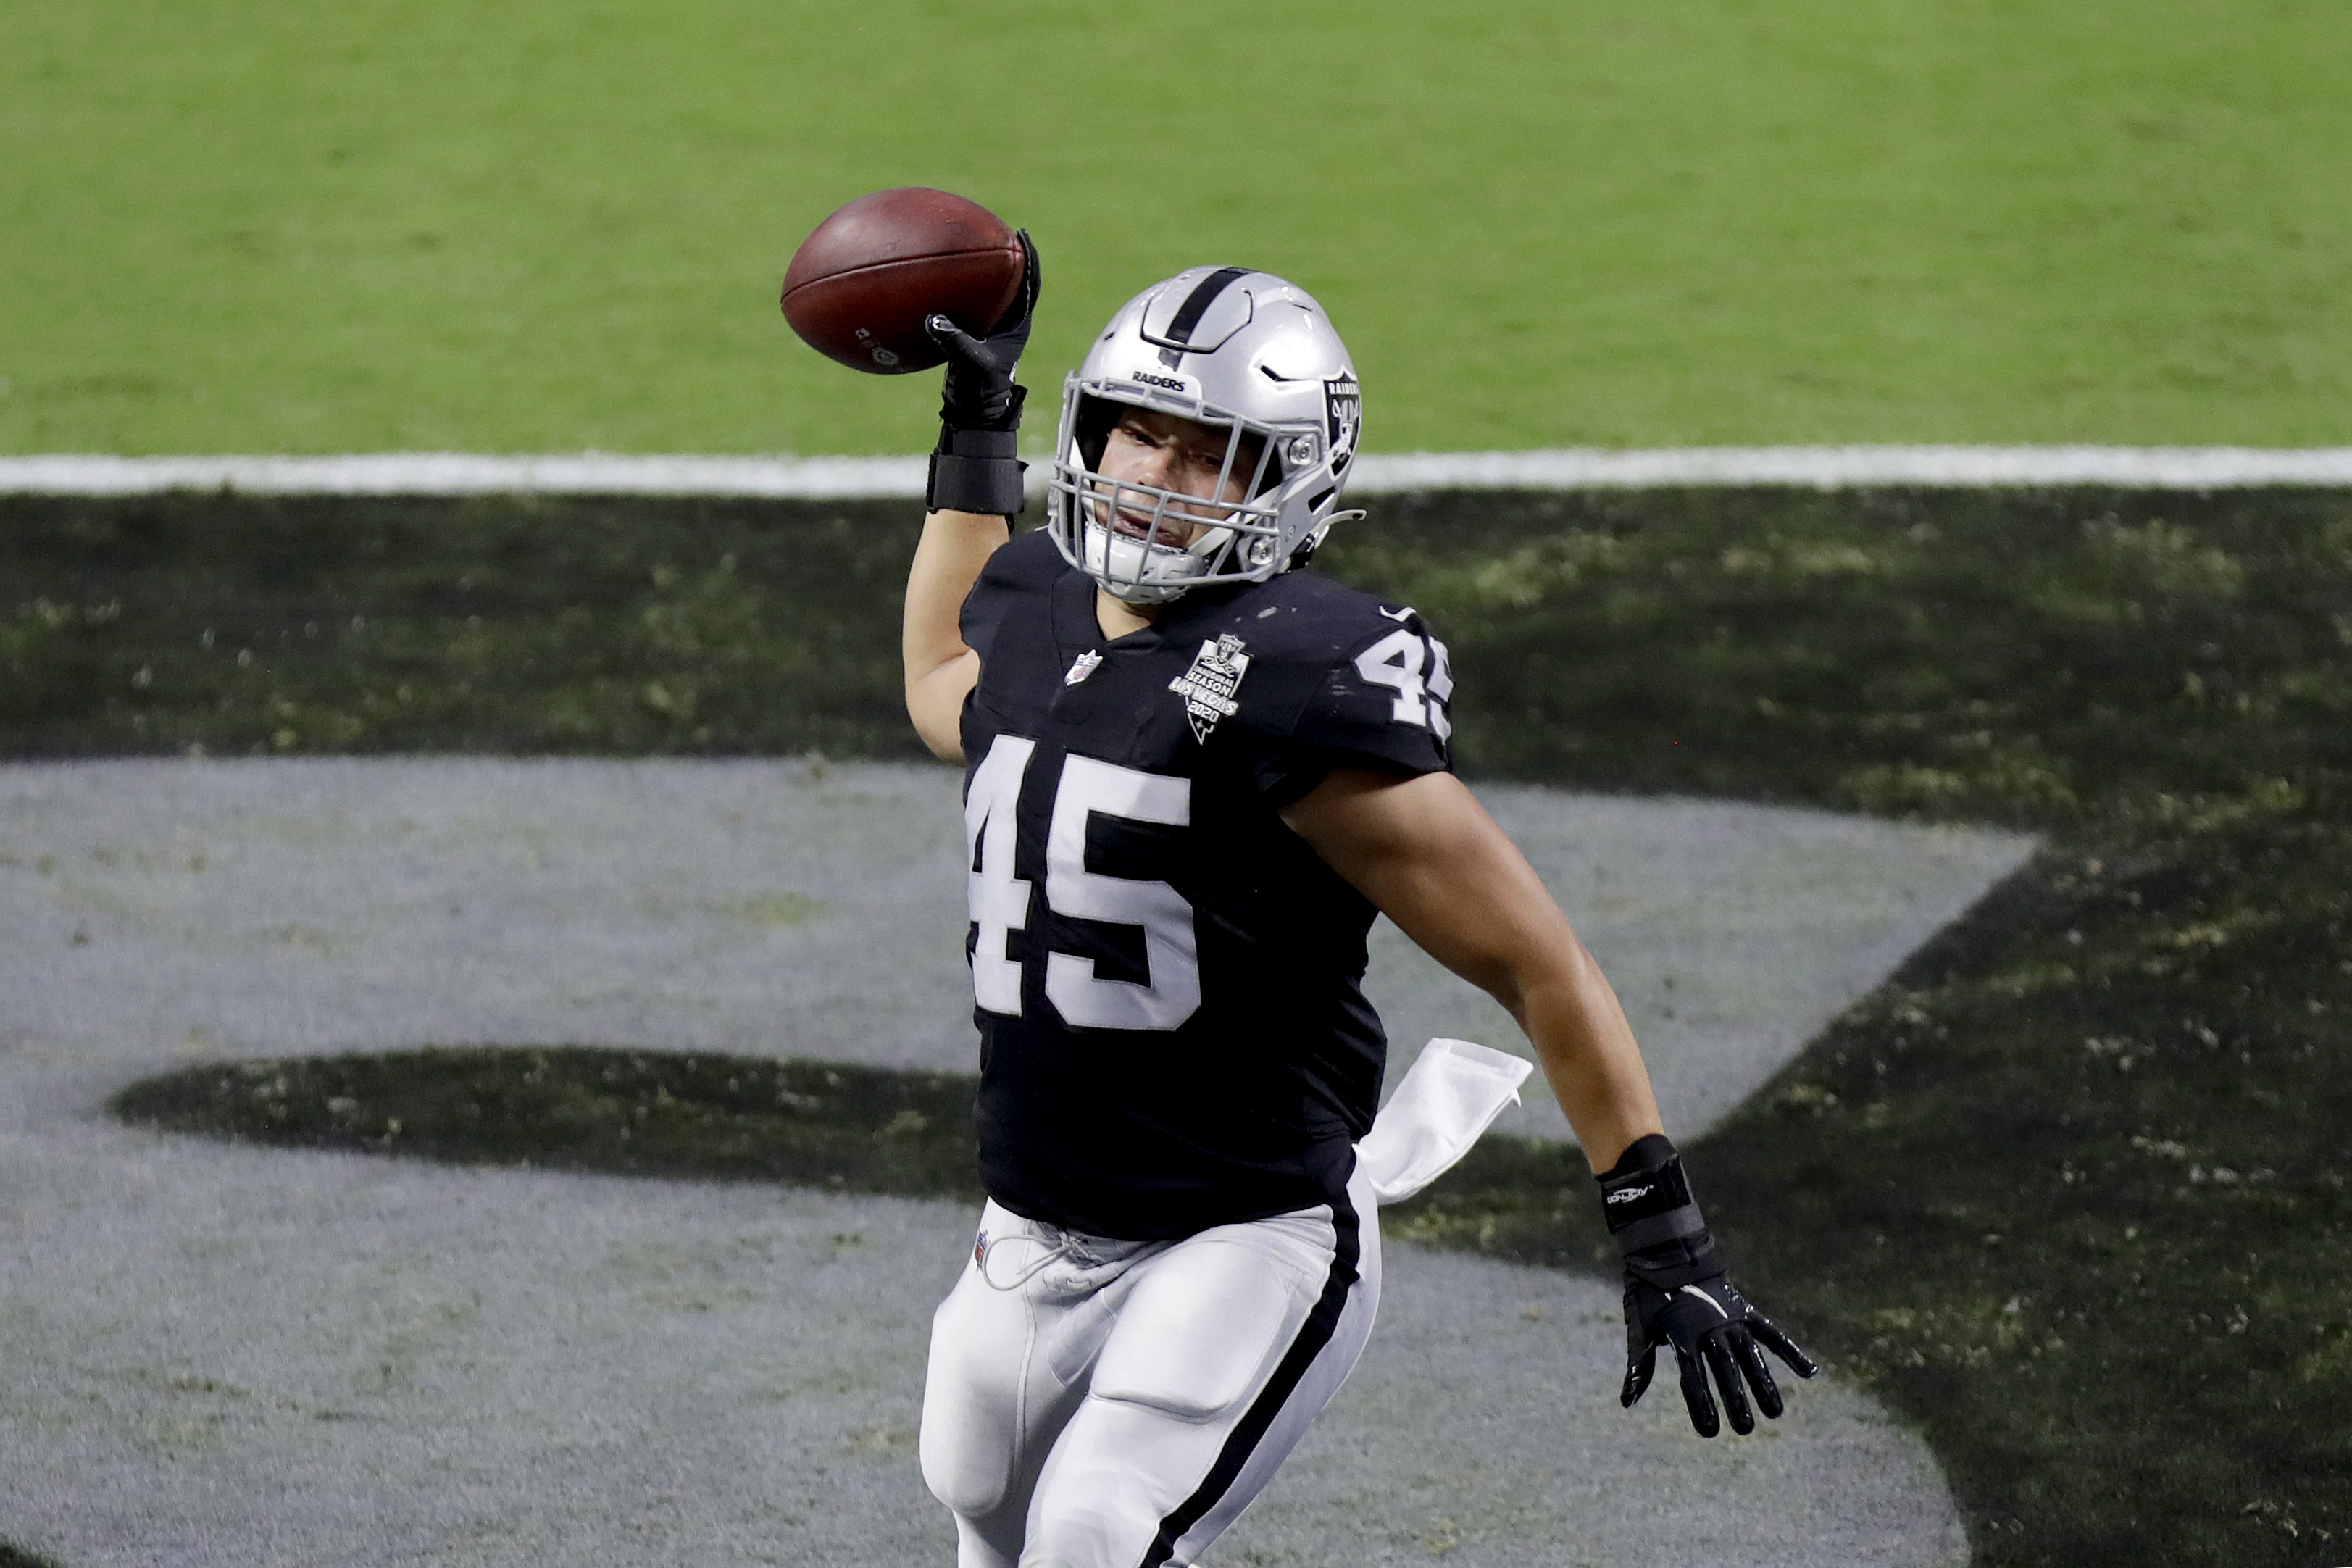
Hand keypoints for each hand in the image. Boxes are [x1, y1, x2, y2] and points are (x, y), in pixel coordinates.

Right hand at [927, 229, 1038, 432]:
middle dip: (1004, 254)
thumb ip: (955, 342)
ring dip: (982, 270)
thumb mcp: (969, 364)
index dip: (1027, 257)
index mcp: (1016, 324)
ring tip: (969, 245)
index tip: (1021, 234)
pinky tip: (937, 280)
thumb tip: (934, 320)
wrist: (973, 413)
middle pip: (1011, 279)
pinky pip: (966, 304)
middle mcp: (1006, 322)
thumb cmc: (979, 392)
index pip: (1028, 283)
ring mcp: (991, 328)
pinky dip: (956, 291)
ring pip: (989, 291)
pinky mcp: (974, 334)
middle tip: (994, 230)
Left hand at [1621, 1272, 1816, 1436]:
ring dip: (1763, 1384)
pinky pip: (1771, 1333)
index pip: (1693, 1377)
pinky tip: (1810, 1372)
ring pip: (1751, 1356)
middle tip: (1745, 1429)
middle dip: (1735, 1400)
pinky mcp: (1744, 1310)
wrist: (1668, 1253)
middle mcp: (1710, 1329)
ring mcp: (1730, 1319)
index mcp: (1681, 1335)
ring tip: (1775, 1413)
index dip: (1700, 1404)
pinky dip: (1791, 1351)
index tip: (1709, 1431)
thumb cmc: (1650, 1297)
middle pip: (1725, 1370)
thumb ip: (1639, 1365)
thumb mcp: (1639, 1328)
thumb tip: (1626, 1402)